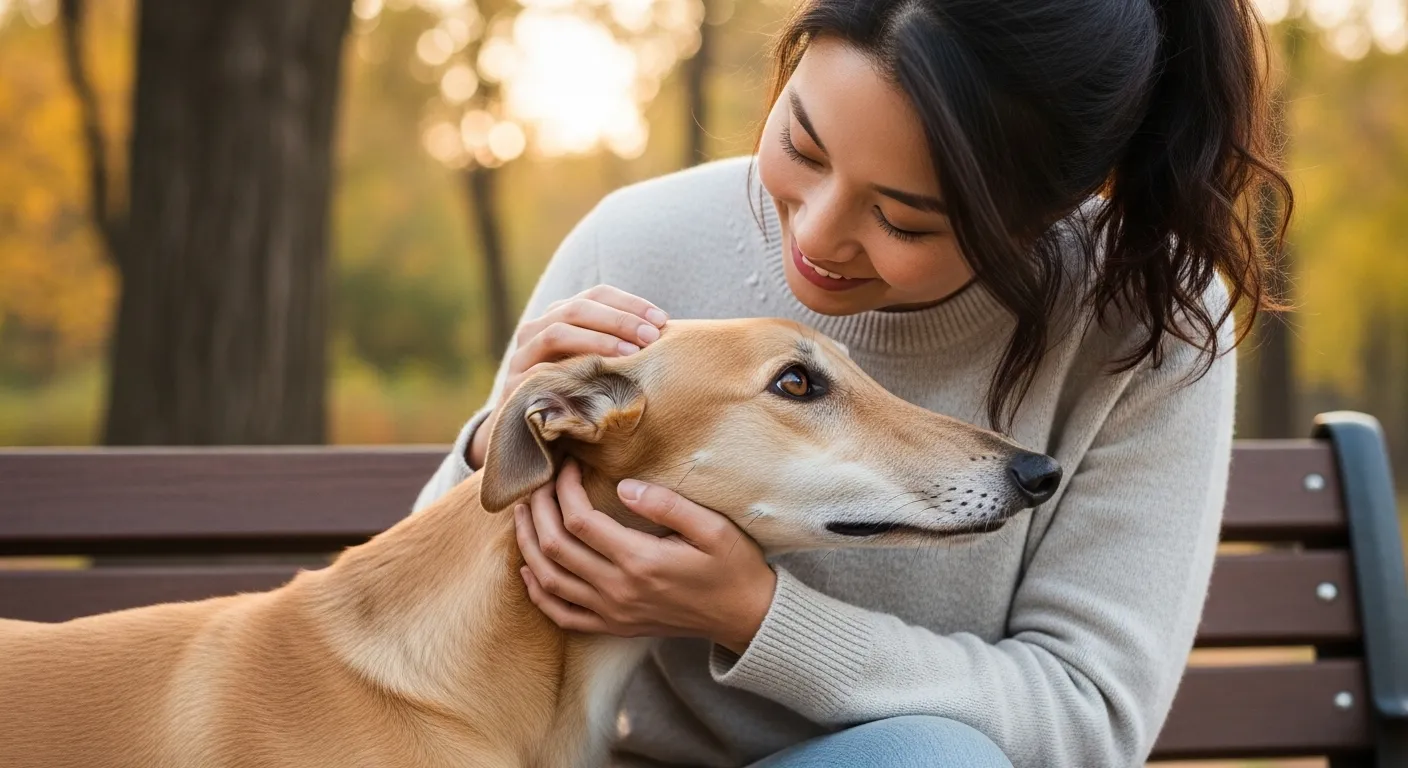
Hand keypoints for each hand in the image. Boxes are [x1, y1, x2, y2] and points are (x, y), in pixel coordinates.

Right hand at [467, 286, 666, 469]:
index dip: (630, 303)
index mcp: (559, 317)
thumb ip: (619, 345)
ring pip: (557, 333)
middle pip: (577, 308)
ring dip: (597, 340)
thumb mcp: (597, 367)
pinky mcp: (513, 385)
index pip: (596, 296)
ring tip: (631, 354)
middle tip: (650, 336)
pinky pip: (540, 370)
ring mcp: (521, 356)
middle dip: (618, 319)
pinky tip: (598, 377)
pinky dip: (570, 369)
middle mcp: (536, 329)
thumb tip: (665, 330)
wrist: (528, 437)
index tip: (662, 319)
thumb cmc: (578, 398)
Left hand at [514, 460, 777, 653]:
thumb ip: (668, 505)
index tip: (569, 465)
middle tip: (538, 482)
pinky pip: (562, 615)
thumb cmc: (733, 566)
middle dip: (538, 509)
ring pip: (549, 580)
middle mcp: (618, 591)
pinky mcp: (613, 626)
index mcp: (641, 561)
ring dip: (529, 544)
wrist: (745, 616)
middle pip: (555, 547)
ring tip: (523, 513)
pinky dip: (538, 592)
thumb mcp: (714, 528)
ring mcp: (612, 613)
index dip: (565, 488)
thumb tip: (623, 486)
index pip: (580, 520)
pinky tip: (530, 568)